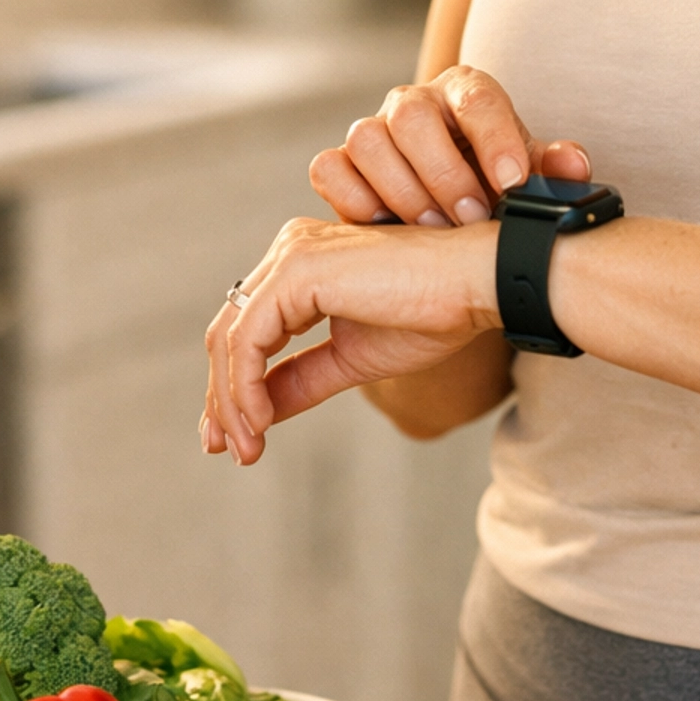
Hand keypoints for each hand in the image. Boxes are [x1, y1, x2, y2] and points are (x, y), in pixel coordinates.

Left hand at [201, 214, 499, 463]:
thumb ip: (302, 380)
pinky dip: (244, 386)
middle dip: (222, 398)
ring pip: (230, 337)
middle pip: (228, 332)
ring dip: (232, 401)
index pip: (248, 329)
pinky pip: (248, 338)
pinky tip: (260, 423)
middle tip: (227, 450)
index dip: (233, 386)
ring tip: (246, 448)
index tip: (237, 438)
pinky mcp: (297, 269)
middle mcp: (289, 250)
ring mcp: (290, 255)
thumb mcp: (353, 359)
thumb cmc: (433, 313)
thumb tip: (257, 416)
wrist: (477, 283)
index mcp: (302, 264)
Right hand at [309, 66, 589, 226]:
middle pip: (411, 115)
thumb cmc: (497, 189)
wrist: (456, 220)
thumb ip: (554, 171)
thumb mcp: (531, 180)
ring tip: (434, 229)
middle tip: (469, 216)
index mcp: (466, 92)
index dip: (495, 139)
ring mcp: (372, 131)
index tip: (512, 186)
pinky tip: (389, 229)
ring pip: (366, 139)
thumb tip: (572, 164)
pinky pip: (329, 169)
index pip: (476, 98)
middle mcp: (414, 103)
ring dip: (401, 191)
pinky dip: (353, 200)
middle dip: (442, 172)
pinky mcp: (340, 164)